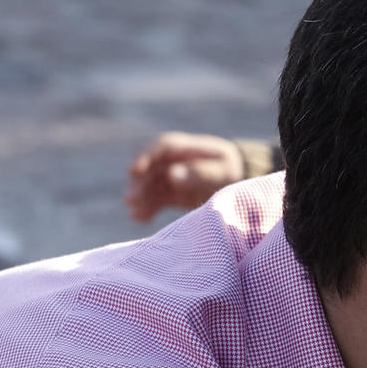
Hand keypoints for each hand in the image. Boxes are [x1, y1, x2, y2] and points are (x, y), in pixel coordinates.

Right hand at [124, 132, 246, 221]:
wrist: (236, 180)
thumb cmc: (229, 169)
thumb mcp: (221, 170)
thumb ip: (199, 172)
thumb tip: (172, 175)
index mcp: (184, 148)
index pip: (161, 148)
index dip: (146, 158)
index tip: (135, 171)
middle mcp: (171, 161)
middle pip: (150, 169)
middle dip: (138, 184)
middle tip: (130, 200)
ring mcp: (168, 178)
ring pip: (148, 186)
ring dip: (140, 199)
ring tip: (135, 213)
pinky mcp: (169, 194)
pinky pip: (154, 200)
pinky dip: (147, 209)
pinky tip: (140, 219)